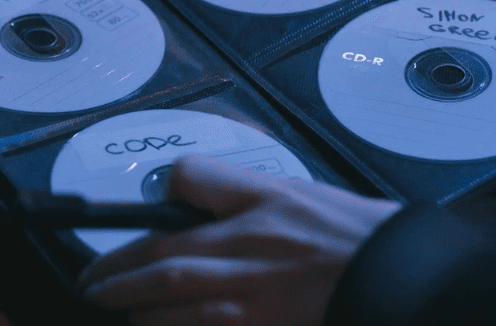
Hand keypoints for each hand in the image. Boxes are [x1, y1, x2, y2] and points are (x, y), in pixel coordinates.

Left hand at [77, 156, 399, 325]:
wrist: (402, 278)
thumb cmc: (353, 235)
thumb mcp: (288, 189)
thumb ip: (227, 186)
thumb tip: (176, 184)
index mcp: (253, 217)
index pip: (177, 207)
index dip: (134, 230)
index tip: (113, 239)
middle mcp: (249, 259)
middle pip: (165, 267)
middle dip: (119, 277)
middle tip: (93, 285)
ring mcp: (254, 304)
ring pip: (178, 308)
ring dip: (141, 311)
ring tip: (121, 311)